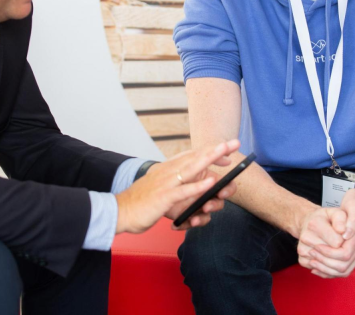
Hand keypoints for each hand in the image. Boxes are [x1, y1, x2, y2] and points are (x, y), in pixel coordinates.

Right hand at [115, 140, 239, 233]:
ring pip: (191, 169)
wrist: (119, 211)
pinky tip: (210, 182)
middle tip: (234, 143)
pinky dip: (197, 186)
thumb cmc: (141, 202)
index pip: (192, 155)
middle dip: (216, 150)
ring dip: (209, 159)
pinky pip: (183, 191)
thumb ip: (175, 183)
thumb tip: (192, 183)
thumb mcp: (160, 187)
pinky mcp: (164, 198)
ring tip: (225, 153)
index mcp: (167, 168)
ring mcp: (166, 184)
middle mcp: (168, 172)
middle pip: (195, 157)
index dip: (209, 151)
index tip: (225, 150)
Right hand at [296, 207, 346, 274]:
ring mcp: (303, 251)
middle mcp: (306, 238)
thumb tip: (343, 231)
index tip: (346, 238)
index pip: (337, 243)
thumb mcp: (335, 213)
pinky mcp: (302, 261)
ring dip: (341, 265)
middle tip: (348, 248)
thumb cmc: (325, 219)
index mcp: (314, 225)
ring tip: (344, 257)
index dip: (347, 242)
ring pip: (329, 269)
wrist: (308, 225)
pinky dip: (333, 271)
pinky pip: (322, 273)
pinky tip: (336, 262)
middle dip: (345, 256)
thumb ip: (341, 219)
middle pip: (333, 257)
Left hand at [307, 184, 354, 277]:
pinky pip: (342, 270)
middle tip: (311, 253)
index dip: (328, 253)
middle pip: (343, 266)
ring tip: (312, 261)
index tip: (316, 246)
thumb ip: (351, 220)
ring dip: (326, 269)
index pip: (345, 254)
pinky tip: (318, 267)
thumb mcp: (353, 204)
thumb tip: (345, 235)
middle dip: (325, 262)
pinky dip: (329, 271)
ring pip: (343, 271)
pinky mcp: (352, 253)